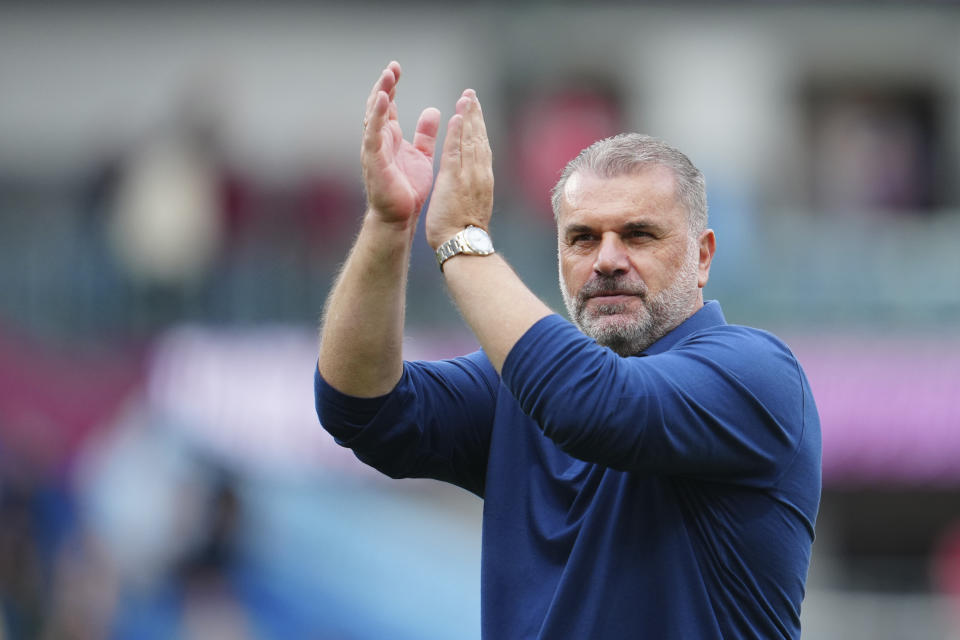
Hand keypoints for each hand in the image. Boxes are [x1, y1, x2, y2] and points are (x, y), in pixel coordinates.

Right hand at [361, 61, 440, 226]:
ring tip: (387, 77)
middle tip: (392, 67)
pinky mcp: (374, 160)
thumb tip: (433, 110)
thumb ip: (425, 133)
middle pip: (378, 106)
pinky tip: (383, 100)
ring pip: (373, 116)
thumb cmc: (409, 188)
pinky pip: (374, 134)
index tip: (396, 68)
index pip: (388, 106)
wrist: (401, 217)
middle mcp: (379, 140)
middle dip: (384, 85)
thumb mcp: (421, 154)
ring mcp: (374, 149)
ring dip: (379, 95)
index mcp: (390, 137)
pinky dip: (377, 116)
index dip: (391, 87)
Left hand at [425, 89, 493, 248]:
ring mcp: (469, 176)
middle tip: (471, 95)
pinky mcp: (455, 179)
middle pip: (479, 138)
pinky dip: (457, 133)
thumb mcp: (472, 206)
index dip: (478, 127)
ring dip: (468, 117)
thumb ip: (471, 190)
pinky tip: (457, 117)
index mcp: (482, 180)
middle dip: (475, 115)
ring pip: (470, 140)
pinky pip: (457, 151)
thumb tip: (471, 184)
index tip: (474, 110)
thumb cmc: (464, 232)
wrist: (463, 245)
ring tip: (466, 98)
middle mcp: (479, 174)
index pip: (481, 147)